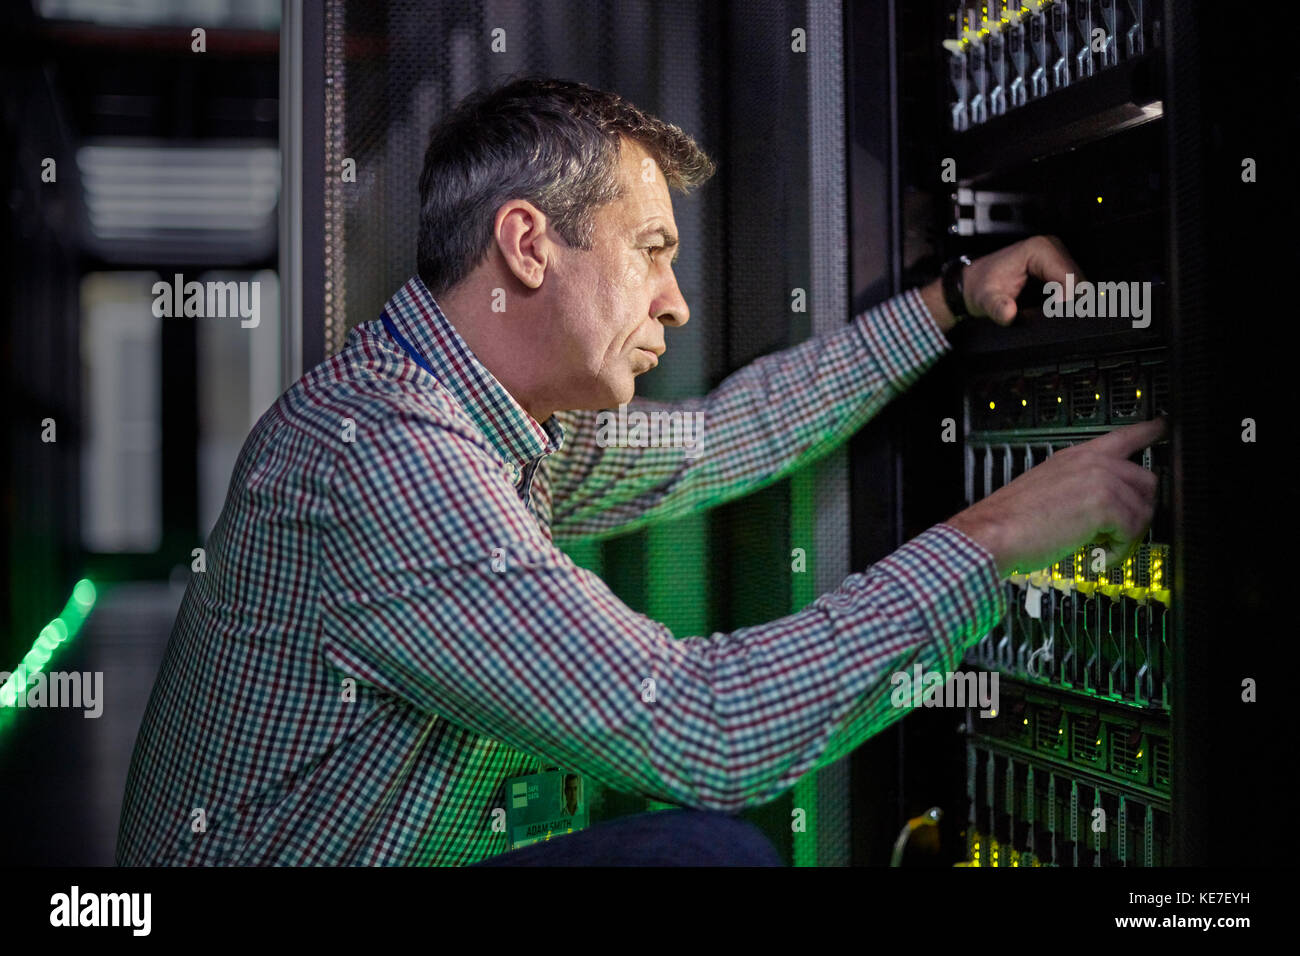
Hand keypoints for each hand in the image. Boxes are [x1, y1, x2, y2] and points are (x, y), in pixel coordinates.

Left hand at [922, 235, 1085, 330]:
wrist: (975, 283)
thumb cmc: (981, 286)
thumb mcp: (985, 299)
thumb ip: (997, 307)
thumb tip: (1009, 314)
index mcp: (1039, 249)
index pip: (1069, 277)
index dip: (1066, 299)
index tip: (1055, 313)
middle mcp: (1052, 248)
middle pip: (1079, 281)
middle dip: (1070, 302)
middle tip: (1052, 317)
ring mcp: (1058, 258)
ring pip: (1079, 285)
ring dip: (1070, 302)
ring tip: (1051, 314)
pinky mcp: (1059, 269)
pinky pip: (1074, 287)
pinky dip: (1067, 301)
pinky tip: (1053, 309)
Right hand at [944, 417, 1166, 577]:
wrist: (992, 532)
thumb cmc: (1009, 520)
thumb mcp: (1047, 490)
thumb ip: (1079, 489)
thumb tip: (1101, 511)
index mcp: (1076, 456)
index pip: (1124, 435)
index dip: (1150, 431)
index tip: (1162, 427)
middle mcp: (1092, 461)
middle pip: (1146, 480)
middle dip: (1140, 510)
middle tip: (1118, 531)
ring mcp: (1101, 479)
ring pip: (1143, 509)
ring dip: (1126, 535)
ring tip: (1099, 547)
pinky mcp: (1105, 504)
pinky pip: (1132, 531)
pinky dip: (1117, 550)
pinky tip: (1096, 554)